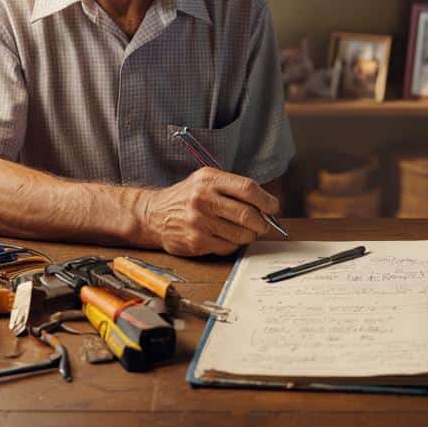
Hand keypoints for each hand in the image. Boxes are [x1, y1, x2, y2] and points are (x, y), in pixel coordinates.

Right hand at [143, 167, 279, 255]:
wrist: (153, 214)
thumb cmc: (186, 197)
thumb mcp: (206, 180)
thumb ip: (233, 188)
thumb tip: (266, 203)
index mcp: (209, 179)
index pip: (248, 189)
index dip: (266, 200)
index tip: (274, 207)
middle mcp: (203, 199)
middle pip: (247, 214)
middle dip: (262, 222)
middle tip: (263, 224)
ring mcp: (199, 222)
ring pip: (241, 234)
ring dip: (249, 235)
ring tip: (245, 231)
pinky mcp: (196, 241)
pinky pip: (228, 247)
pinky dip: (234, 244)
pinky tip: (227, 237)